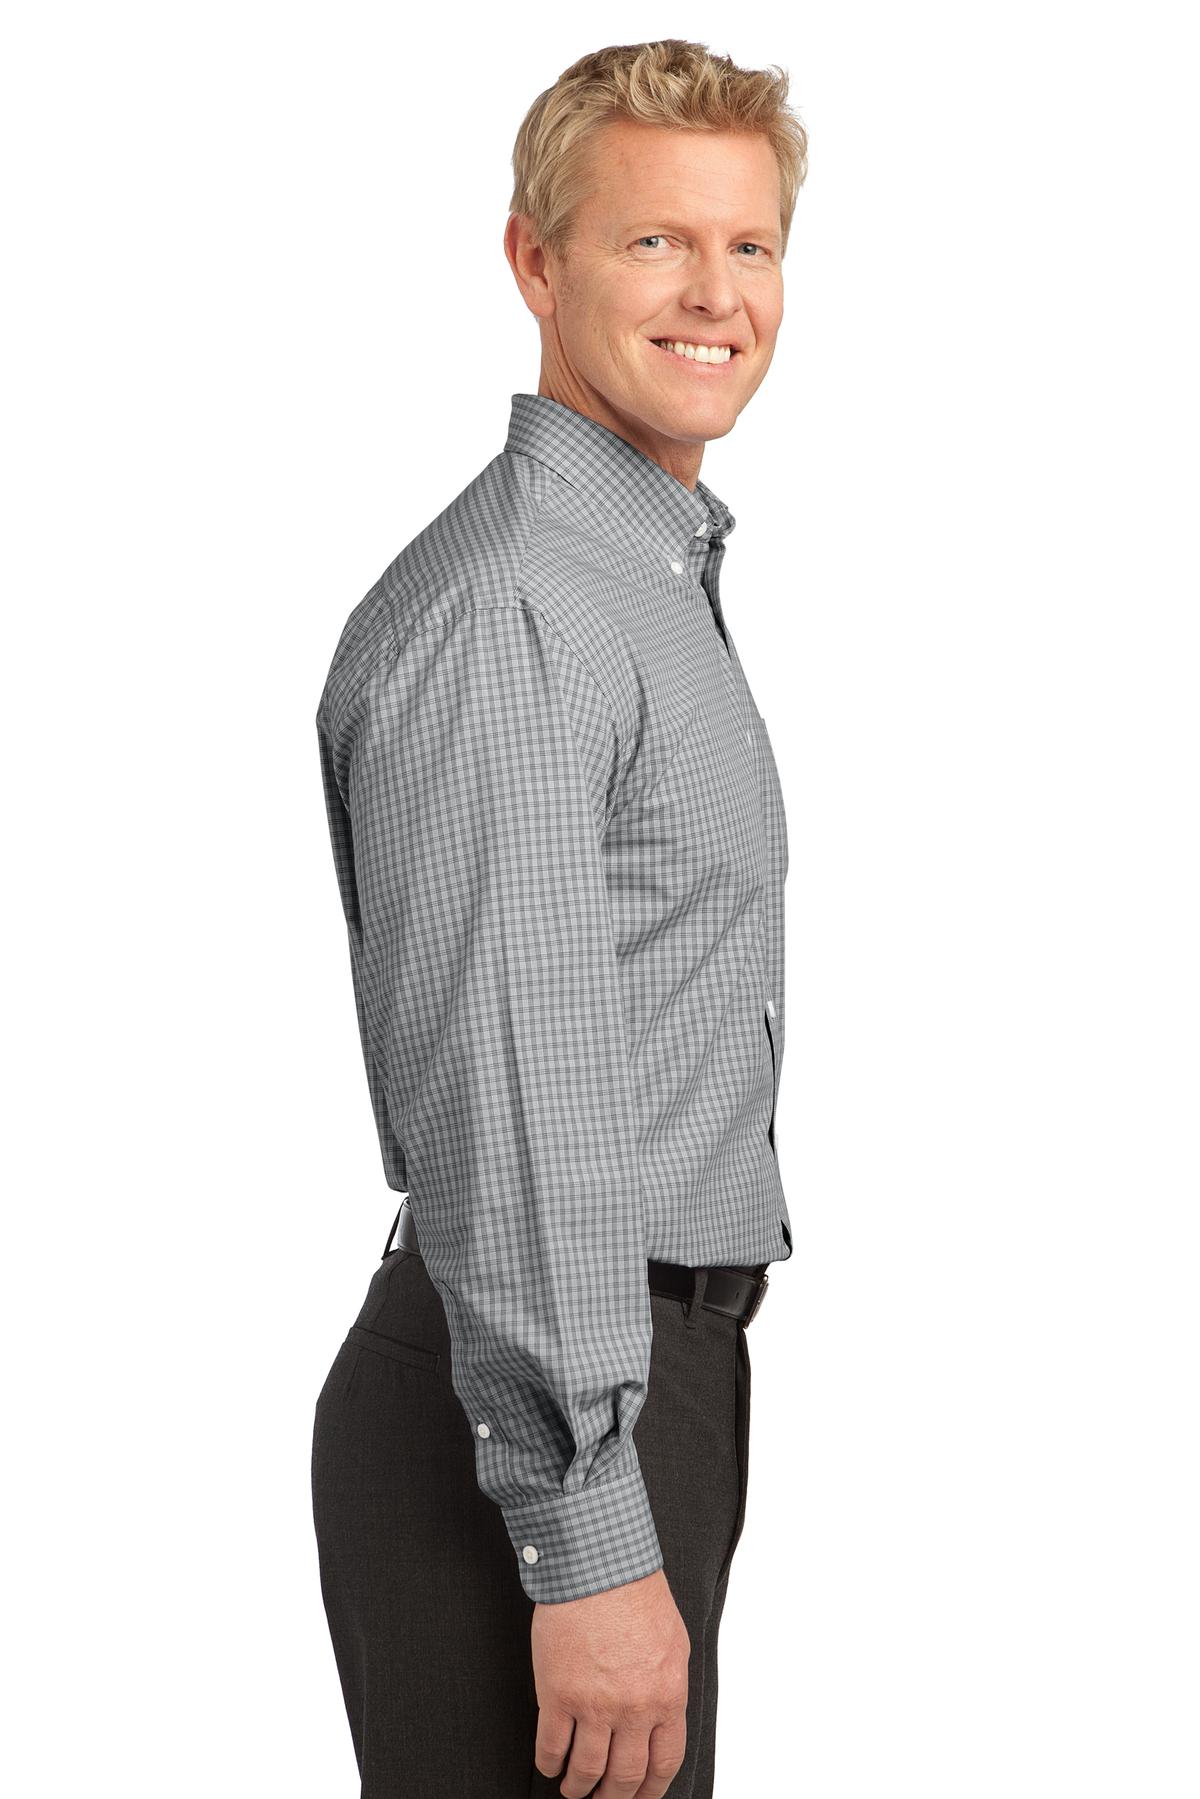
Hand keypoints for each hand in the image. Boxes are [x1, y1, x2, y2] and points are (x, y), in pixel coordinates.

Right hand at [530, 1567, 690, 1797]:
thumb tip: (661, 1716)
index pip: (664, 1763)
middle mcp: (633, 1708)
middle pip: (625, 1776)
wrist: (597, 1564)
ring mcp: (594, 1704)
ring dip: (578, 1787)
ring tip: (573, 1788)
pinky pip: (551, 1746)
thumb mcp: (672, 1642)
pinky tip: (550, 1763)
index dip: (650, 1790)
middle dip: (613, 1797)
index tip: (640, 1797)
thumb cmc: (633, 1591)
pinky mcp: (557, 1694)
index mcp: (666, 1696)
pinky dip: (549, 1763)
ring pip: (586, 1769)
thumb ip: (667, 1685)